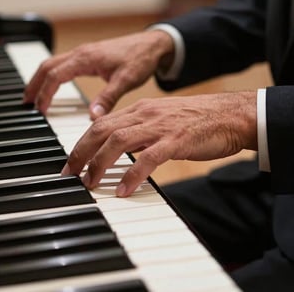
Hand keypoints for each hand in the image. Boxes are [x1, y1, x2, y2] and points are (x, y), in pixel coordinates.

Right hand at [24, 30, 173, 119]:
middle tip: (26, 104)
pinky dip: (51, 75)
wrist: (152, 44)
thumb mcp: (125, 80)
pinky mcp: (87, 56)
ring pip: (52, 64)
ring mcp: (83, 53)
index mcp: (85, 59)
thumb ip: (108, 98)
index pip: (55, 76)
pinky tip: (52, 85)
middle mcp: (80, 53)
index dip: (45, 94)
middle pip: (46, 67)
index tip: (40, 111)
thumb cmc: (140, 59)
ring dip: (40, 79)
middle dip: (34, 85)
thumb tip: (91, 118)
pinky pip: (61, 64)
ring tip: (33, 96)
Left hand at [61, 91, 257, 196]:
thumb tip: (117, 147)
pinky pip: (148, 157)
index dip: (81, 143)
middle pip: (102, 130)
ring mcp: (160, 126)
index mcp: (139, 110)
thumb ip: (138, 131)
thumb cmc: (195, 120)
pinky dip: (132, 174)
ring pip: (119, 141)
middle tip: (69, 174)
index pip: (101, 123)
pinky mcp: (177, 140)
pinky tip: (123, 190)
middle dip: (81, 153)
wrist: (230, 114)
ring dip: (99, 163)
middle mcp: (145, 115)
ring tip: (90, 183)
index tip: (70, 161)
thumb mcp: (160, 121)